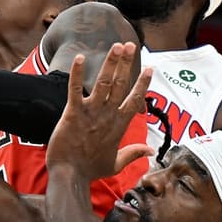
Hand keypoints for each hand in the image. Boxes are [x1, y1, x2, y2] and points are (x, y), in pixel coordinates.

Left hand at [47, 44, 150, 178]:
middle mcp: (108, 116)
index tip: (150, 68)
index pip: (135, 100)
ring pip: (104, 83)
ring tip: (117, 46)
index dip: (142, 84)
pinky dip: (77, 74)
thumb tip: (151, 151)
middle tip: (131, 45)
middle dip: (127, 64)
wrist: (69, 177)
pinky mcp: (73, 113)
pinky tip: (80, 58)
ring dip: (110, 63)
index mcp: (119, 126)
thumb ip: (133, 154)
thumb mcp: (116, 164)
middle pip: (121, 85)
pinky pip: (75, 90)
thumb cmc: (89, 170)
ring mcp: (91, 113)